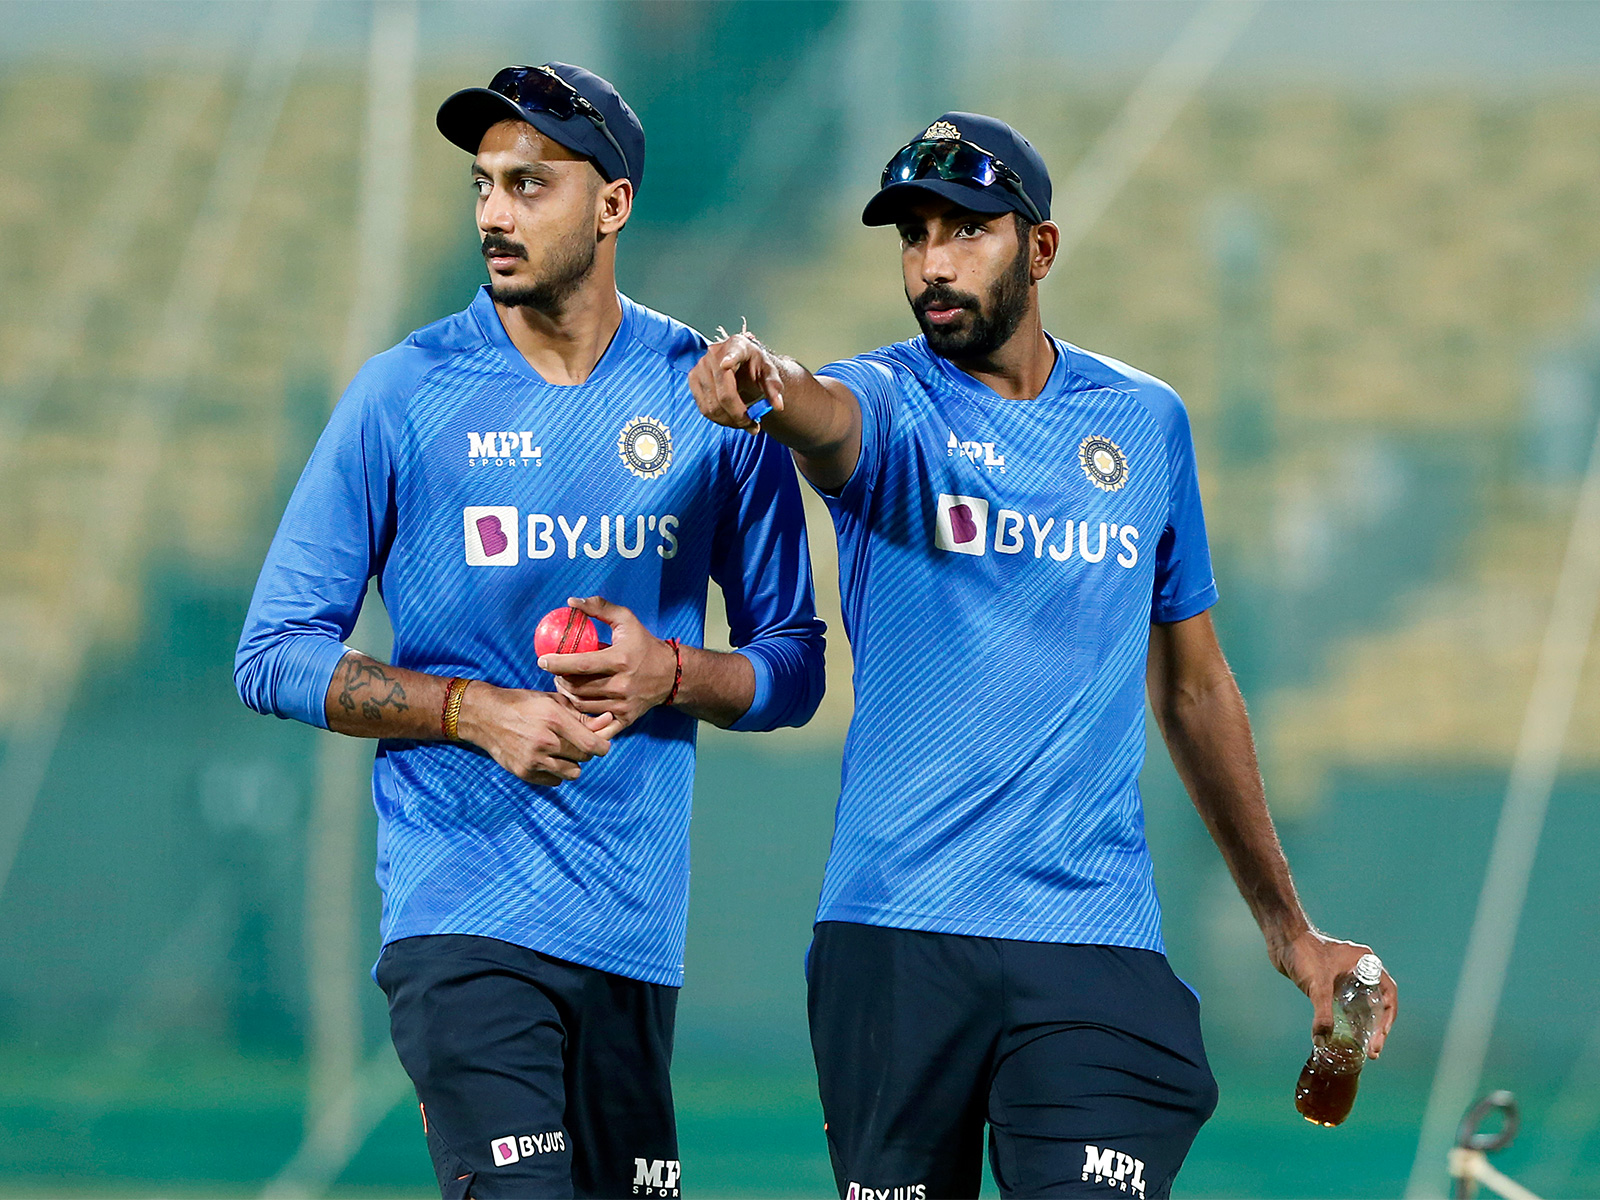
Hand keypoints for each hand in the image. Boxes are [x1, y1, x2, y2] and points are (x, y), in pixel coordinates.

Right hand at [455, 683, 620, 786]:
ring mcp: (533, 760)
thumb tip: (609, 721)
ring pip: (572, 773)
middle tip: (578, 743)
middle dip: (586, 751)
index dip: (603, 746)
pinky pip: (555, 781)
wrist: (485, 716)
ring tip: (563, 751)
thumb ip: (581, 715)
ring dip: (572, 764)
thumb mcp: (553, 701)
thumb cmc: (523, 704)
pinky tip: (549, 758)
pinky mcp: (524, 772)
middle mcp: (545, 741)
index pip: (592, 744)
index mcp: (554, 719)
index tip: (602, 743)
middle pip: (584, 758)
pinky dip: (556, 772)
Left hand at [537, 595, 676, 728]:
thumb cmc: (645, 644)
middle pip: (578, 687)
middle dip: (559, 679)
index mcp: (620, 659)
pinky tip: (577, 707)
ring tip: (564, 684)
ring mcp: (623, 704)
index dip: (557, 663)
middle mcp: (622, 684)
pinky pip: (597, 725)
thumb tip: (572, 602)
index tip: (542, 660)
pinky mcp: (626, 719)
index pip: (581, 664)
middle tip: (554, 672)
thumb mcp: (626, 620)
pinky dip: (583, 719)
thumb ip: (600, 608)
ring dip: (568, 695)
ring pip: (583, 705)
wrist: (672, 674)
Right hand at [688, 331, 783, 431]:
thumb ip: (774, 388)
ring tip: (745, 423)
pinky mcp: (693, 379)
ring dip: (730, 421)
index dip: (729, 359)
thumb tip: (778, 406)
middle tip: (753, 426)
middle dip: (739, 416)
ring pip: (712, 406)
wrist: (740, 365)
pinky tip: (731, 419)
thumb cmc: (755, 367)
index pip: (733, 352)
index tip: (726, 364)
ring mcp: (700, 366)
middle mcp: (715, 353)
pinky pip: (704, 408)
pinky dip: (719, 419)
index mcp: (738, 345)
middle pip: (724, 394)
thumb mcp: (769, 374)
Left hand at [1273, 929, 1398, 1056]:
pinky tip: (1343, 1033)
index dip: (1388, 1017)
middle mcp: (1360, 968)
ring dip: (1363, 1024)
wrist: (1282, 939)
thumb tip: (1322, 1040)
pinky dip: (1348, 1017)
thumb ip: (1322, 1014)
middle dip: (1377, 1026)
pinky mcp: (1331, 980)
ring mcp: (1345, 975)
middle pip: (1377, 1001)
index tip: (1381, 1035)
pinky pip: (1346, 1002)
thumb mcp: (1318, 986)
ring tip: (1363, 1047)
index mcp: (1366, 963)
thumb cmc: (1303, 953)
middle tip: (1373, 1049)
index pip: (1388, 993)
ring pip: (1362, 1003)